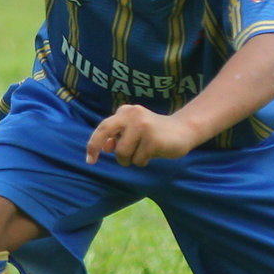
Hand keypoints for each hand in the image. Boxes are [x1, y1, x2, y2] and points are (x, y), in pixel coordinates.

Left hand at [84, 105, 200, 166]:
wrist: (183, 130)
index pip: (103, 127)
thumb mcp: (133, 131)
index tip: (90, 160)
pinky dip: (143, 161)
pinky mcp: (153, 139)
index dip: (93, 144)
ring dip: (129, 160)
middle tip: (92, 161)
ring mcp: (143, 126)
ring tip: (142, 153)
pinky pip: (138, 160)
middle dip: (95, 148)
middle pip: (105, 133)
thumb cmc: (154, 133)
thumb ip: (118, 136)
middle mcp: (133, 115)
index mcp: (126, 111)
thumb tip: (104, 147)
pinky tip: (154, 153)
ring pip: (122, 153)